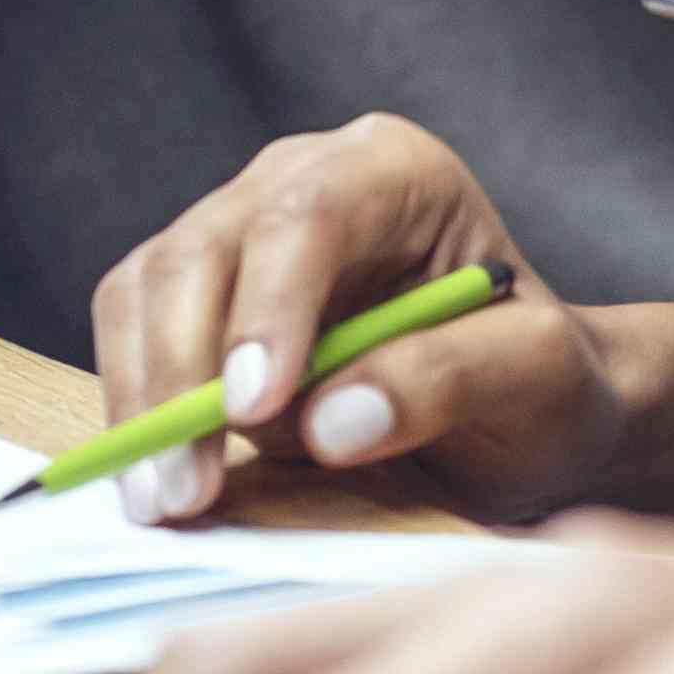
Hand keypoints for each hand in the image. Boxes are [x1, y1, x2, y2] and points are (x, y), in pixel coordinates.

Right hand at [85, 118, 627, 527]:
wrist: (518, 416)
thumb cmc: (541, 385)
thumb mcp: (540, 378)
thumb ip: (452, 377)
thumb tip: (331, 419)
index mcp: (398, 171)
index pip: (309, 213)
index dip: (268, 307)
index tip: (251, 410)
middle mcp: (304, 179)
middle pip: (206, 248)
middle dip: (184, 372)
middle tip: (185, 491)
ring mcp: (239, 232)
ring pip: (148, 288)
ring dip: (143, 398)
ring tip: (164, 502)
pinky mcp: (195, 295)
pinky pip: (132, 336)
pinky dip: (132, 409)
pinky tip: (156, 482)